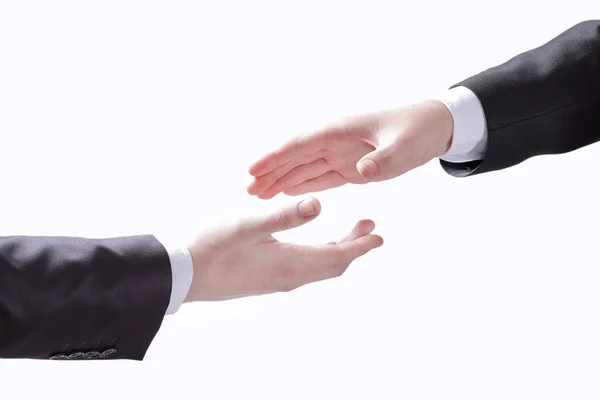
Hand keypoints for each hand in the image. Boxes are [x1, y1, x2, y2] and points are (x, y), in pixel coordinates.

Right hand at [184, 197, 382, 301]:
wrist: (182, 276)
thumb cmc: (211, 249)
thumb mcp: (246, 226)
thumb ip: (283, 216)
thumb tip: (319, 206)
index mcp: (290, 264)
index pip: (337, 256)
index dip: (360, 245)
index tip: (379, 235)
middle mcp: (289, 277)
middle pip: (332, 265)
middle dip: (354, 247)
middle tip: (370, 229)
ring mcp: (277, 281)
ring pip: (319, 268)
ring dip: (337, 251)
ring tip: (349, 234)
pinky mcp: (265, 280)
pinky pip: (304, 270)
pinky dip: (318, 255)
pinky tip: (311, 245)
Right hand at [246, 100, 452, 198]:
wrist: (434, 127)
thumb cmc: (418, 131)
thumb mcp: (404, 146)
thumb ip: (383, 159)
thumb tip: (362, 170)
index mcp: (340, 130)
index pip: (300, 143)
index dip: (275, 157)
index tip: (253, 170)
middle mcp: (334, 141)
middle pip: (294, 157)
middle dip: (270, 172)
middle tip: (248, 189)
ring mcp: (339, 154)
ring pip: (303, 168)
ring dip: (281, 180)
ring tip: (258, 195)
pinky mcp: (348, 168)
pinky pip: (320, 177)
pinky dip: (302, 185)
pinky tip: (286, 192)